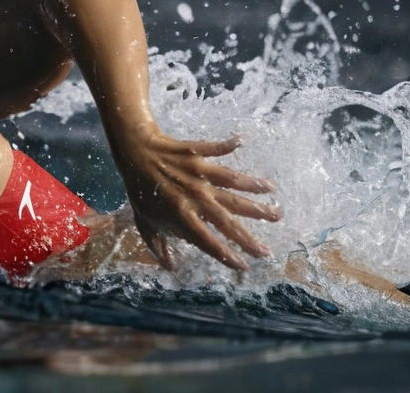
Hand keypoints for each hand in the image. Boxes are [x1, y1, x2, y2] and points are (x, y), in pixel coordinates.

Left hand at [111, 127, 281, 270]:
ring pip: (232, 185)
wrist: (134, 154)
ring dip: (255, 193)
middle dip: (250, 237)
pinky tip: (243, 140)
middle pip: (228, 219)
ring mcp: (198, 175)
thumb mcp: (145, 223)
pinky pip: (216, 150)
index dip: (226, 255)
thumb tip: (171, 268)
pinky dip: (228, 145)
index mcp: (181, 216)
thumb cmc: (140, 190)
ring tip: (275, 202)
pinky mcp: (198, 154)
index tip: (245, 265)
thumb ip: (159, 247)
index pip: (207, 241)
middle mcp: (194, 197)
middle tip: (269, 249)